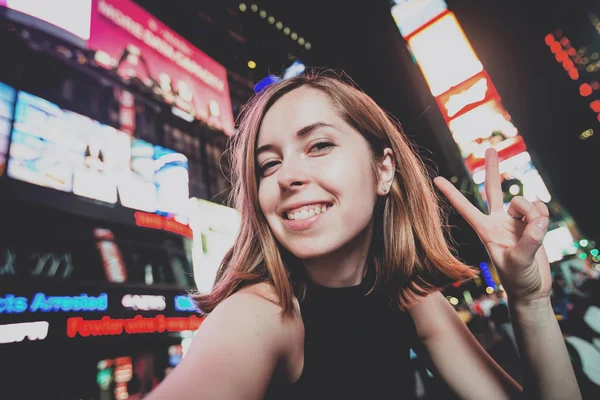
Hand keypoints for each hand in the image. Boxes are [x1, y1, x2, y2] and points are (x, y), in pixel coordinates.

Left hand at [434, 148, 551, 303]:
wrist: (532, 289)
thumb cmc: (517, 280)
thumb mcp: (519, 262)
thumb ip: (529, 241)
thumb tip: (538, 221)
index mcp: (485, 230)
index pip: (465, 208)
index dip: (451, 193)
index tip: (436, 179)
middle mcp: (498, 221)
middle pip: (493, 189)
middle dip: (493, 169)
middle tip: (490, 149)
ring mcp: (515, 221)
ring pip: (525, 202)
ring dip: (533, 213)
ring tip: (534, 233)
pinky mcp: (531, 223)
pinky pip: (540, 209)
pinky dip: (543, 216)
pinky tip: (541, 228)